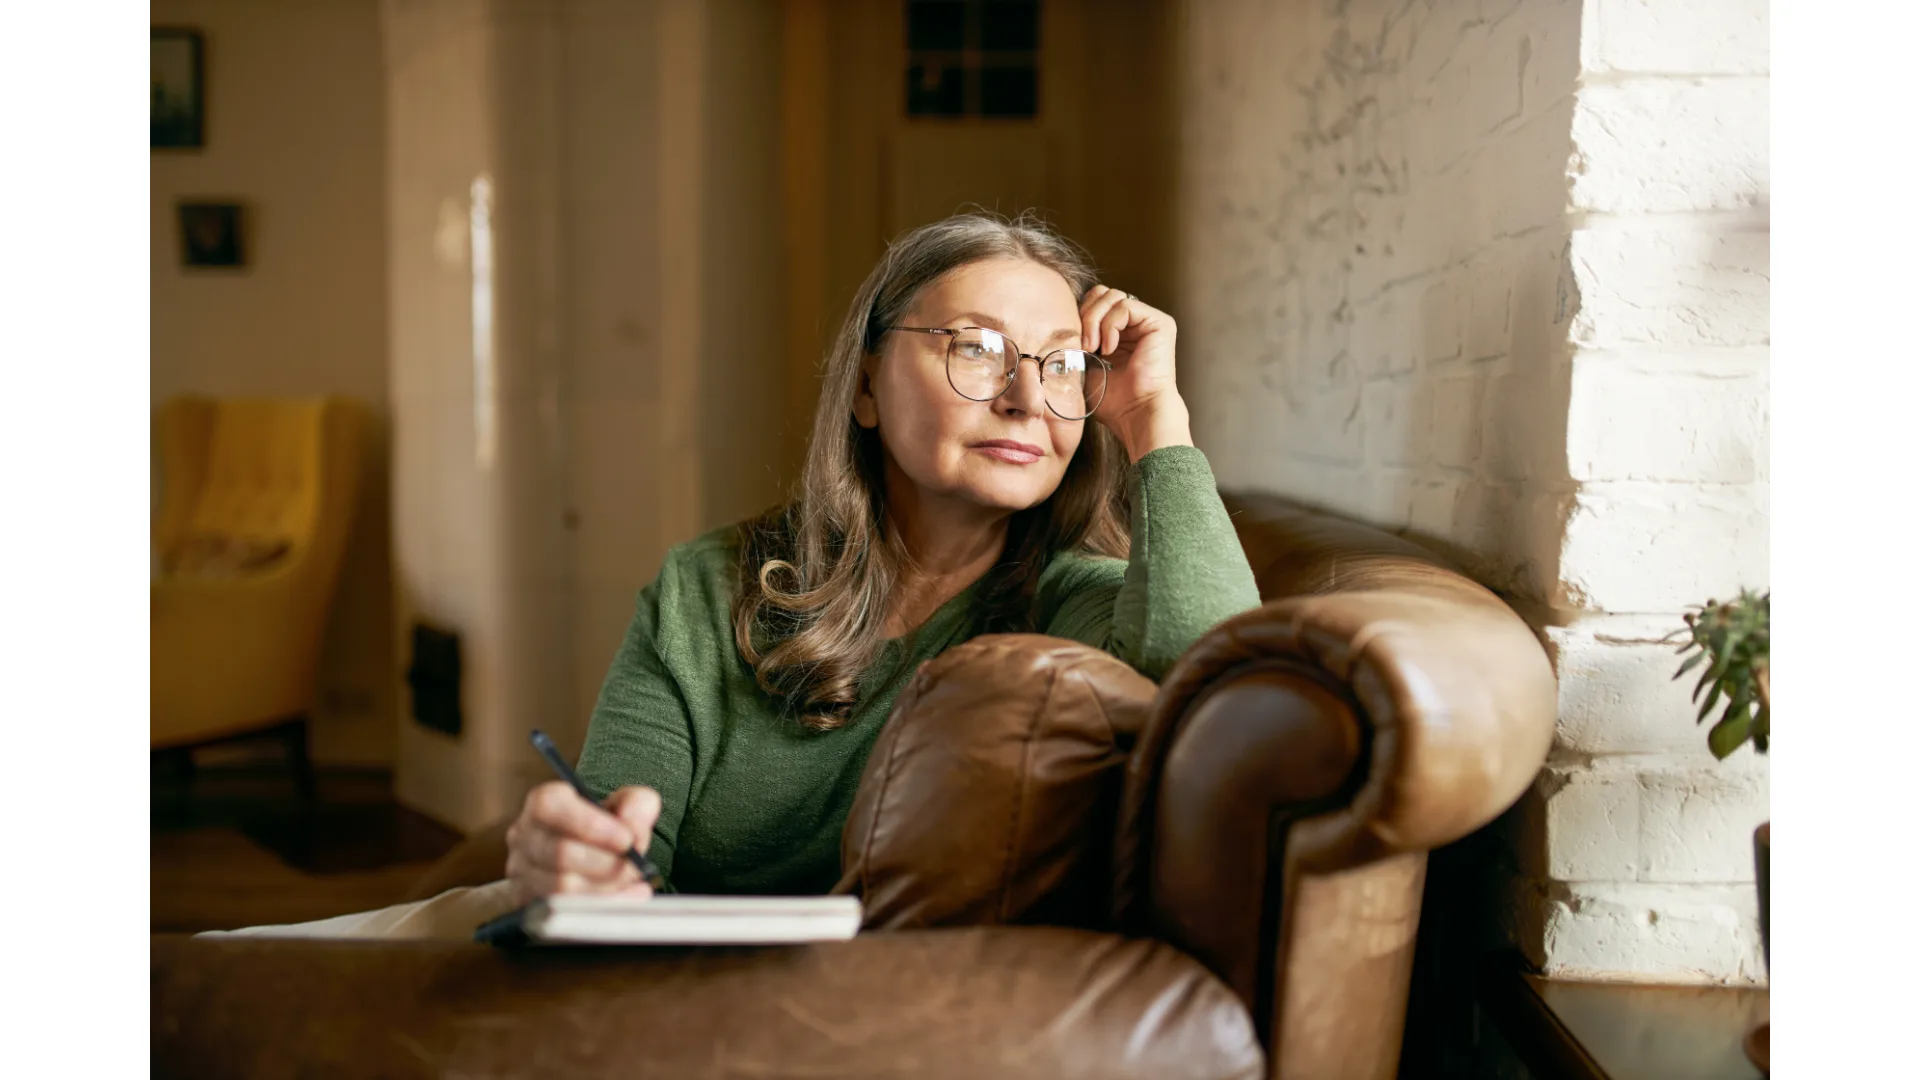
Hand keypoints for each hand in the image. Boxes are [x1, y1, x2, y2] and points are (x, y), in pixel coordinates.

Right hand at [503, 781, 660, 905]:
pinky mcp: (527, 904)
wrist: (588, 857)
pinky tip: (627, 898)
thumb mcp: (625, 804)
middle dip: (606, 863)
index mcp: (544, 803)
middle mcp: (525, 836)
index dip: (589, 824)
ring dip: (605, 888)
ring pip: (561, 887)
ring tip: (631, 882)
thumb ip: (637, 805)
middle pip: (560, 853)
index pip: (550, 806)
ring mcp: (522, 872)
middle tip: (635, 866)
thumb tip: (633, 830)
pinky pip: (563, 913)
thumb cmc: (605, 827)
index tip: (625, 839)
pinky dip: (603, 907)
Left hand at [1078, 285, 1190, 459]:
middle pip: (1102, 293)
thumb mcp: (1087, 364)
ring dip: (1095, 322)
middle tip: (1084, 345)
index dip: (1080, 316)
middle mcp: (1136, 323)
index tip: (1073, 343)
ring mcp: (1148, 321)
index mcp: (1120, 331)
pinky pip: (1125, 306)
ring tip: (1094, 348)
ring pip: (1112, 296)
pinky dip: (1110, 326)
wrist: (1136, 414)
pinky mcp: (1159, 322)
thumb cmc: (1113, 400)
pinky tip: (1110, 349)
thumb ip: (1080, 339)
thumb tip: (1062, 323)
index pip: (1094, 302)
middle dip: (1086, 315)